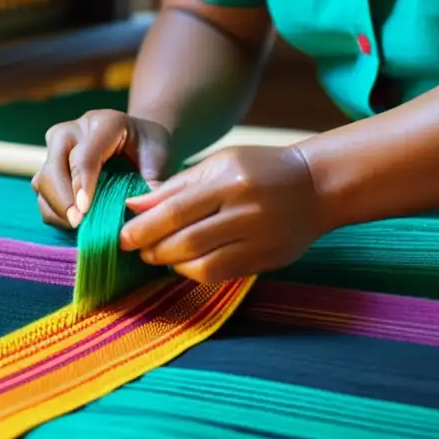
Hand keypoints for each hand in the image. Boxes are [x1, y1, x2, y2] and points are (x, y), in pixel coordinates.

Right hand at [33, 110, 171, 229]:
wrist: (138, 139)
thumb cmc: (149, 148)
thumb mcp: (159, 158)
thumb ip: (153, 182)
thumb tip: (145, 213)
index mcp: (104, 123)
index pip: (85, 156)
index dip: (82, 185)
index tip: (84, 211)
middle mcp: (73, 130)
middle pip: (54, 167)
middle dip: (63, 200)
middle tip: (78, 224)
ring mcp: (57, 147)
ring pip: (42, 181)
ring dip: (57, 209)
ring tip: (79, 227)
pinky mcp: (50, 165)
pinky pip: (43, 193)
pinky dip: (54, 212)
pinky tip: (74, 223)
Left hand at [119, 145, 325, 283]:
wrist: (316, 186)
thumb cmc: (260, 169)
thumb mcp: (219, 164)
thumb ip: (176, 186)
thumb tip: (134, 206)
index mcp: (230, 180)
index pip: (176, 210)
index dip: (144, 227)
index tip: (122, 235)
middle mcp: (246, 211)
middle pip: (187, 240)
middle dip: (153, 248)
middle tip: (136, 248)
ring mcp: (259, 239)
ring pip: (203, 263)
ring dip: (171, 263)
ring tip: (157, 255)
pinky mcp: (267, 259)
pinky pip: (222, 274)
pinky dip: (195, 271)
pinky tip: (184, 263)